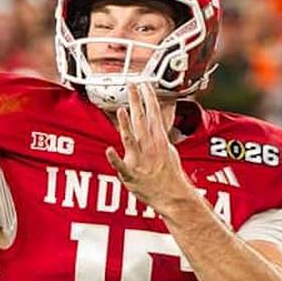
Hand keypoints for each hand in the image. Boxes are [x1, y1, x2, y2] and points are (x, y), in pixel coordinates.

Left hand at [105, 82, 196, 211]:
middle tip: (132, 85)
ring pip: (131, 138)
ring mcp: (140, 160)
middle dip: (137, 102)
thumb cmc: (169, 175)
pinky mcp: (131, 174)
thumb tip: (154, 125)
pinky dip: (115, 159)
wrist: (172, 196)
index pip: (153, 114)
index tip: (145, 84)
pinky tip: (109, 151)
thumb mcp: (169, 150)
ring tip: (122, 110)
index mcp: (159, 140)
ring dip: (126, 125)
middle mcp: (149, 147)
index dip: (148, 98)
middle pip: (141, 120)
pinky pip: (121, 166)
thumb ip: (158, 136)